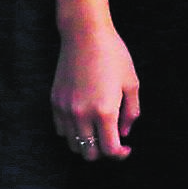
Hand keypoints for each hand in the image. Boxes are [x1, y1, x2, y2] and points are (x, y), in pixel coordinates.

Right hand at [54, 16, 138, 161]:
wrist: (85, 33)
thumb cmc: (113, 55)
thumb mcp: (132, 83)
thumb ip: (131, 113)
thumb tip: (124, 133)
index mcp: (104, 111)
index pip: (110, 150)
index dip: (120, 155)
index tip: (126, 148)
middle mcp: (82, 114)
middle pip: (90, 153)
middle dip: (103, 153)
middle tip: (112, 141)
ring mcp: (65, 109)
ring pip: (74, 145)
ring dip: (88, 144)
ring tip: (98, 132)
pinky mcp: (55, 101)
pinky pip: (62, 130)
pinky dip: (73, 133)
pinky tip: (84, 121)